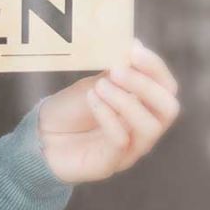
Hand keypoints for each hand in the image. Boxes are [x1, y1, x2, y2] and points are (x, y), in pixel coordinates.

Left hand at [37, 38, 179, 183]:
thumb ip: (115, 71)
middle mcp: (143, 129)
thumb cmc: (71, 109)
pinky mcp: (110, 164)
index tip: (134, 50)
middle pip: (169, 109)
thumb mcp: (95, 83)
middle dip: (146, 85)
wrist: (41, 136)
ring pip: (149, 127)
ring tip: (100, 87)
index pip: (167, 87)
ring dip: (125, 101)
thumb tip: (134, 44)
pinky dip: (108, 116)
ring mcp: (129, 149)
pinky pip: (120, 141)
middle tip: (117, 70)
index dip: (155, 68)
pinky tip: (91, 99)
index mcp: (144, 106)